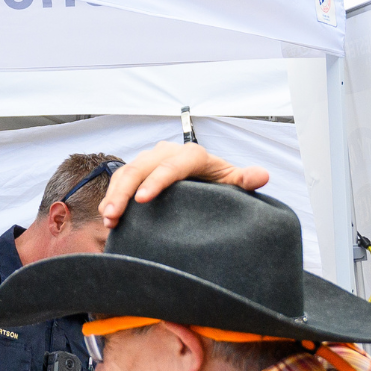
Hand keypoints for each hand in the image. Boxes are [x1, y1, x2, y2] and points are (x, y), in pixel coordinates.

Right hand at [99, 144, 268, 226]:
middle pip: (141, 167)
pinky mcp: (140, 169)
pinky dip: (112, 195)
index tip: (143, 200)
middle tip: (114, 215)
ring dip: (114, 194)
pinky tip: (108, 215)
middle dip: (124, 191)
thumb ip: (244, 180)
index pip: (171, 165)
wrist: (206, 177)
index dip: (155, 181)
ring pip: (127, 172)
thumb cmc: (218, 181)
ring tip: (109, 218)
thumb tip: (262, 176)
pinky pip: (121, 178)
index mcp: (192, 155)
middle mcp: (168, 152)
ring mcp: (151, 159)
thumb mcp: (232, 181)